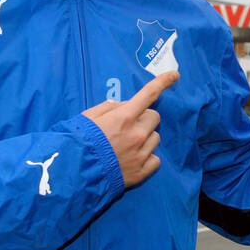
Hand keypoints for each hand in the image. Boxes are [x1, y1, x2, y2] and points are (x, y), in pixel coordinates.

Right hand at [82, 70, 177, 187]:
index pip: (149, 94)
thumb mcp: (87, 118)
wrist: (75, 175)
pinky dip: (146, 157)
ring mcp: (141, 154)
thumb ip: (107, 108)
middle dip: (144, 118)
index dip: (163, 82)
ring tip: (126, 146)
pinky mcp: (141, 172)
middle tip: (128, 126)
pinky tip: (132, 160)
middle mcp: (137, 134)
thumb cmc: (79, 142)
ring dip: (145, 138)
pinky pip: (155, 159)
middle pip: (154, 117)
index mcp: (124, 117)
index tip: (174, 74)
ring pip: (155, 138)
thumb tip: (120, 106)